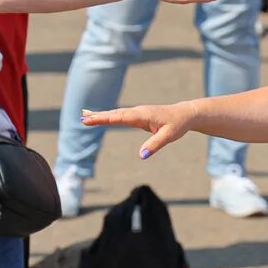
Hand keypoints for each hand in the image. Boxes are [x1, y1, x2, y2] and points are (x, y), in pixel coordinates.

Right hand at [79, 98, 198, 156]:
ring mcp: (137, 113)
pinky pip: (120, 116)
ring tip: (84, 116)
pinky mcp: (138, 116)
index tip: (90, 119)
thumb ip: (155, 145)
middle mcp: (137, 112)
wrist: (185, 114)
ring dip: (100, 115)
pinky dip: (108, 116)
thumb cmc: (178, 124)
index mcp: (142, 115)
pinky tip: (101, 117)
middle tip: (82, 119)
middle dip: (97, 116)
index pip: (119, 117)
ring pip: (115, 114)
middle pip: (114, 114)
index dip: (104, 118)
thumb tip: (141, 155)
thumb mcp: (169, 136)